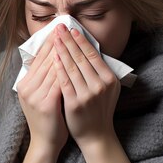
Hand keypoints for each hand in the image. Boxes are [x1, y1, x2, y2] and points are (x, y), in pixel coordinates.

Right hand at [16, 25, 68, 150]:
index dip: (50, 42)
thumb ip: (43, 78)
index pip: (39, 58)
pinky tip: (77, 62)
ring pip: (53, 69)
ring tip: (74, 39)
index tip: (60, 29)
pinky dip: (68, 71)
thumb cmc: (48, 119)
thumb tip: (55, 57)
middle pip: (46, 60)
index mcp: (24, 84)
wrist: (45, 143)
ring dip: (65, 52)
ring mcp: (35, 96)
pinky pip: (60, 83)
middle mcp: (27, 88)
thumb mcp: (40, 96)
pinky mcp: (46, 105)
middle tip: (67, 27)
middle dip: (58, 43)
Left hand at [50, 23, 119, 147]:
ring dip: (61, 50)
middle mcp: (101, 85)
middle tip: (59, 27)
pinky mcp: (75, 103)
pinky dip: (58, 68)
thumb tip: (88, 49)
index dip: (81, 41)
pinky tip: (52, 58)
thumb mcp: (107, 89)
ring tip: (54, 38)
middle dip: (69, 40)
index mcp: (110, 79)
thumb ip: (100, 72)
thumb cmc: (99, 110)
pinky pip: (64, 82)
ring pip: (72, 67)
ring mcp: (88, 94)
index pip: (93, 55)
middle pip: (81, 58)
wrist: (96, 136)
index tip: (72, 29)